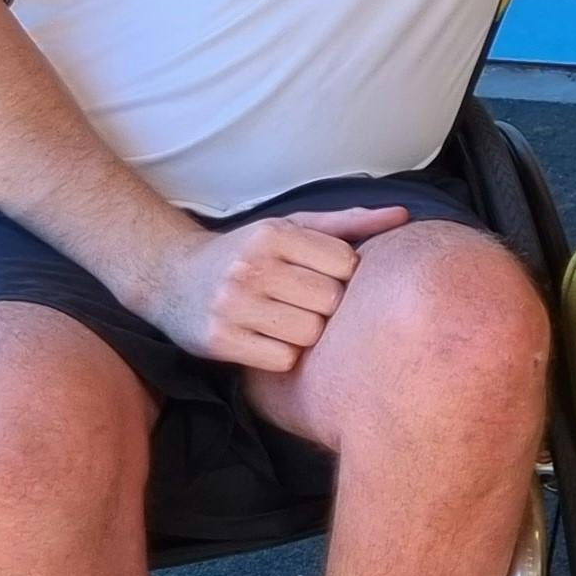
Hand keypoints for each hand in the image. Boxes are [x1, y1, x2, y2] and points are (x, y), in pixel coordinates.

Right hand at [138, 205, 410, 371]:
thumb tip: (404, 216)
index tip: (321, 276)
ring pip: (309, 335)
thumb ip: (348, 223)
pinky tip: (266, 339)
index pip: (346, 264)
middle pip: (330, 302)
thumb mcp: (291, 227)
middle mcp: (251, 267)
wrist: (170, 277)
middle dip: (325, 306)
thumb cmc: (248, 253)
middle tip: (301, 302)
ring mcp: (232, 305)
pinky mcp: (219, 341)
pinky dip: (282, 355)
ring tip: (283, 319)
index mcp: (274, 234)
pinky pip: (282, 360)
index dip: (342, 276)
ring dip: (304, 334)